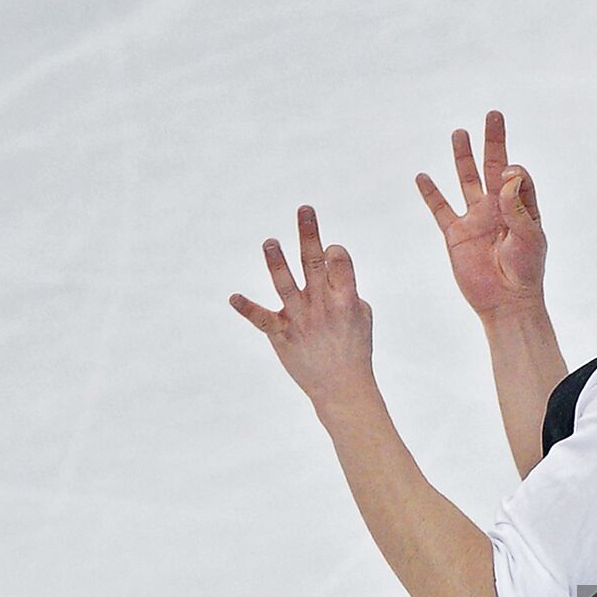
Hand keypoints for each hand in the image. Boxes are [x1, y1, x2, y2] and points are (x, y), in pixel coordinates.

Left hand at [229, 205, 374, 406]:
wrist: (342, 388)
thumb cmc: (355, 349)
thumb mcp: (363, 316)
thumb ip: (349, 290)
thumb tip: (335, 271)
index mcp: (347, 298)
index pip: (340, 262)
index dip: (336, 251)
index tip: (332, 251)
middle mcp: (323, 305)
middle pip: (316, 263)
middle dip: (310, 234)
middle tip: (304, 209)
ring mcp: (301, 319)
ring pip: (286, 285)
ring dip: (277, 262)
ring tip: (269, 242)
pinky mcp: (282, 334)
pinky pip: (263, 319)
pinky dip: (247, 308)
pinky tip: (234, 297)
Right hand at [415, 110, 545, 318]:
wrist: (506, 302)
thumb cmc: (525, 271)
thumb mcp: (530, 237)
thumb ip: (518, 207)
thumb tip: (507, 174)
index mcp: (520, 207)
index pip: (517, 176)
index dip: (514, 170)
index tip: (509, 173)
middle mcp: (497, 208)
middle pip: (492, 166)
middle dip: (493, 140)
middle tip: (493, 114)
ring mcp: (475, 219)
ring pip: (466, 180)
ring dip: (463, 157)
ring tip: (460, 133)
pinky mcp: (455, 234)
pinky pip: (440, 209)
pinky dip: (431, 193)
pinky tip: (422, 176)